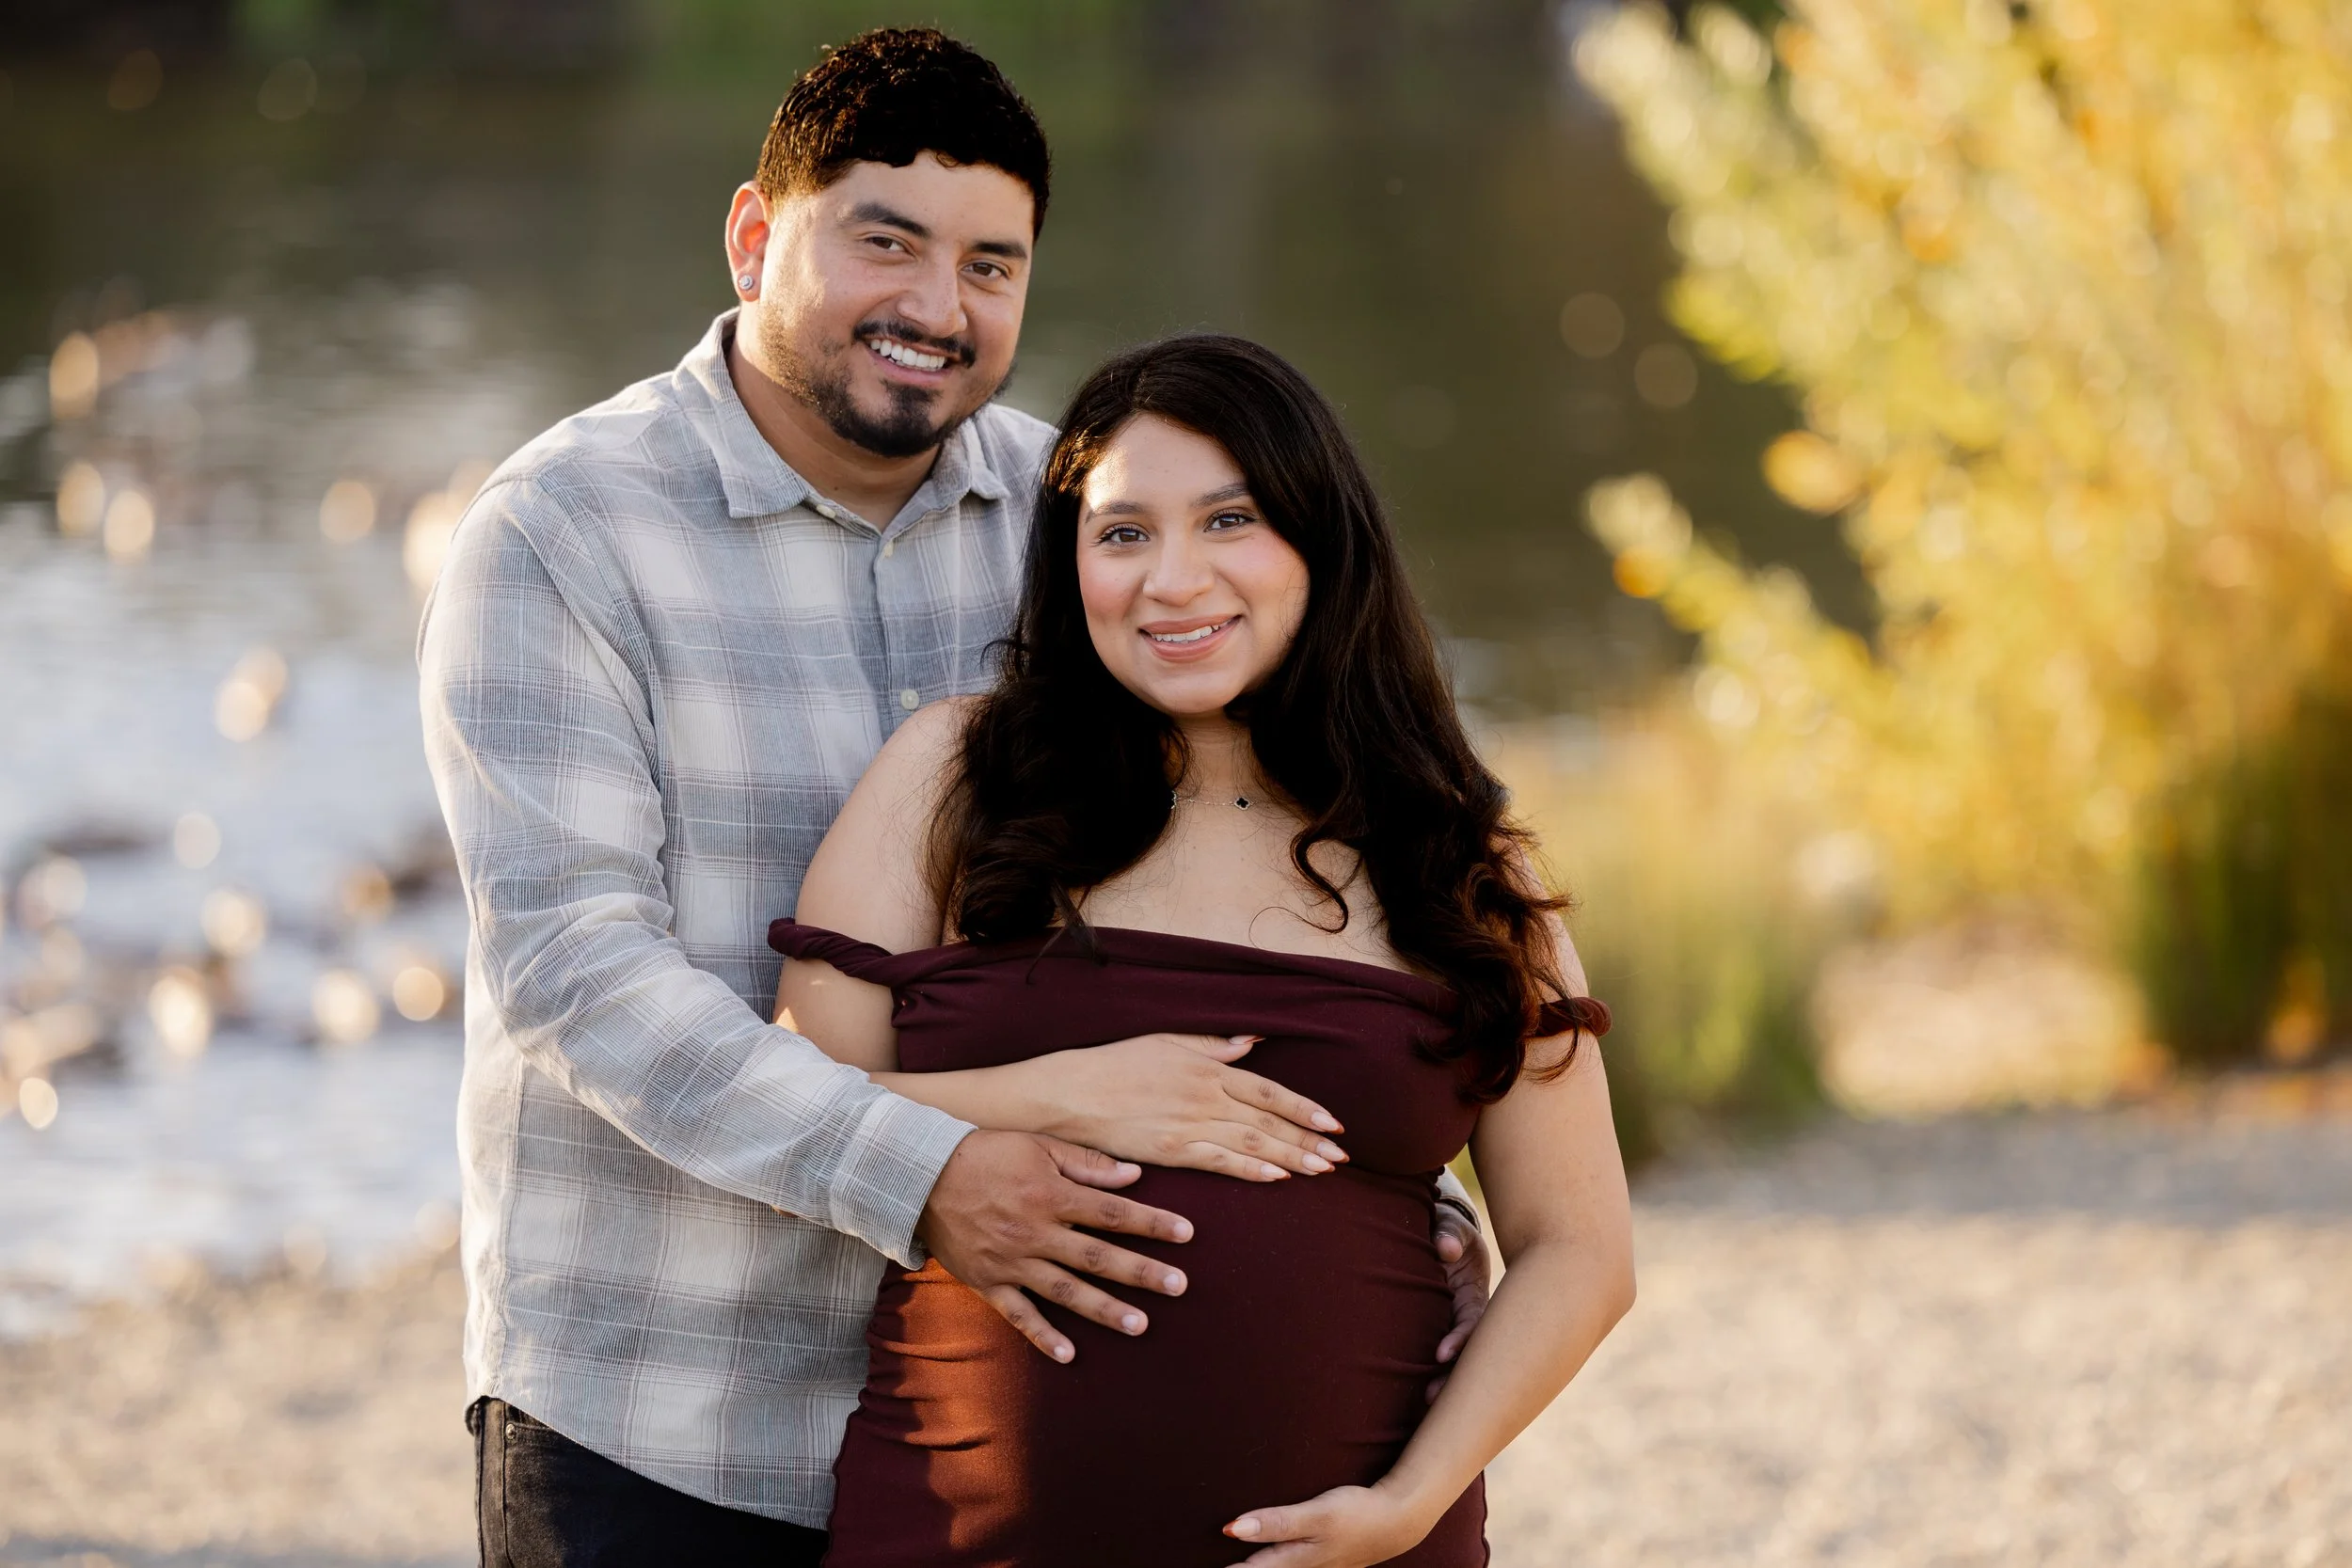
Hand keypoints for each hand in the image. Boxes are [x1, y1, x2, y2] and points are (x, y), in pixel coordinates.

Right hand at [917, 1129, 1193, 1362]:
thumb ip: (1086, 1163)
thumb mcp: (1037, 1146)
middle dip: (1141, 1272)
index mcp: (1051, 1195)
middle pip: (1097, 1256)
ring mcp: (1011, 1262)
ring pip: (1065, 1290)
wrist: (920, 1177)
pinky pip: (1018, 1315)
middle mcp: (1035, 1232)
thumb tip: (1134, 1176)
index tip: (1187, 1234)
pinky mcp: (988, 1283)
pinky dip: (1043, 1335)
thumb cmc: (986, 1154)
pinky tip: (1069, 1355)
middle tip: (1180, 1286)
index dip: (1152, 1224)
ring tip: (1141, 1325)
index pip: (1113, 1213)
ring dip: (1104, 1309)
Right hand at [1022, 1032, 1348, 1181]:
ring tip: (1322, 1170)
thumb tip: (1253, 1042)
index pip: (1269, 1091)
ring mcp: (1189, 1126)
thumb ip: (1212, 1044)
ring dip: (1291, 1158)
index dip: (1305, 1108)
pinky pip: (1219, 1163)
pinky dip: (1250, 1170)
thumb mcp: (1166, 1042)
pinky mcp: (1171, 1152)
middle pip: (1268, 1121)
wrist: (1070, 1092)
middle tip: (1342, 1156)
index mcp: (1206, 1068)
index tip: (1334, 1122)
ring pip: (1251, 1144)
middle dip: (1309, 1139)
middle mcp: (1204, 1097)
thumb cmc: (1114, 1064)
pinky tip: (1277, 1178)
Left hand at [1225, 1483, 1431, 1567]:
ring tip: (1234, 1565)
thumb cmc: (1356, 1514)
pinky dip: (1272, 1567)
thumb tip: (1234, 1529)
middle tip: (1209, 1565)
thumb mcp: (1316, 1515)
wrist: (1399, 1520)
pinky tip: (1270, 1561)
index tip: (1197, 1566)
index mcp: (1293, 1562)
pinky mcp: (1323, 1564)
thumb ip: (1276, 1523)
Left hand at [1428, 1201, 1490, 1402]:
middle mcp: (1469, 1316)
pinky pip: (1439, 1358)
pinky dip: (1430, 1375)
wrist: (1441, 1235)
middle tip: (1429, 1398)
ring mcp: (1456, 1326)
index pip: (1472, 1322)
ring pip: (1455, 1363)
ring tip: (1421, 1405)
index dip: (1459, 1340)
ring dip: (1441, 1382)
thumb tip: (1445, 1249)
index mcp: (1475, 1293)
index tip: (1439, 1355)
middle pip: (1468, 1355)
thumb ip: (1449, 1233)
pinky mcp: (1443, 1332)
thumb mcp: (1452, 1226)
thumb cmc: (1447, 1230)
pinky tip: (1414, 1400)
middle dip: (1452, 1377)